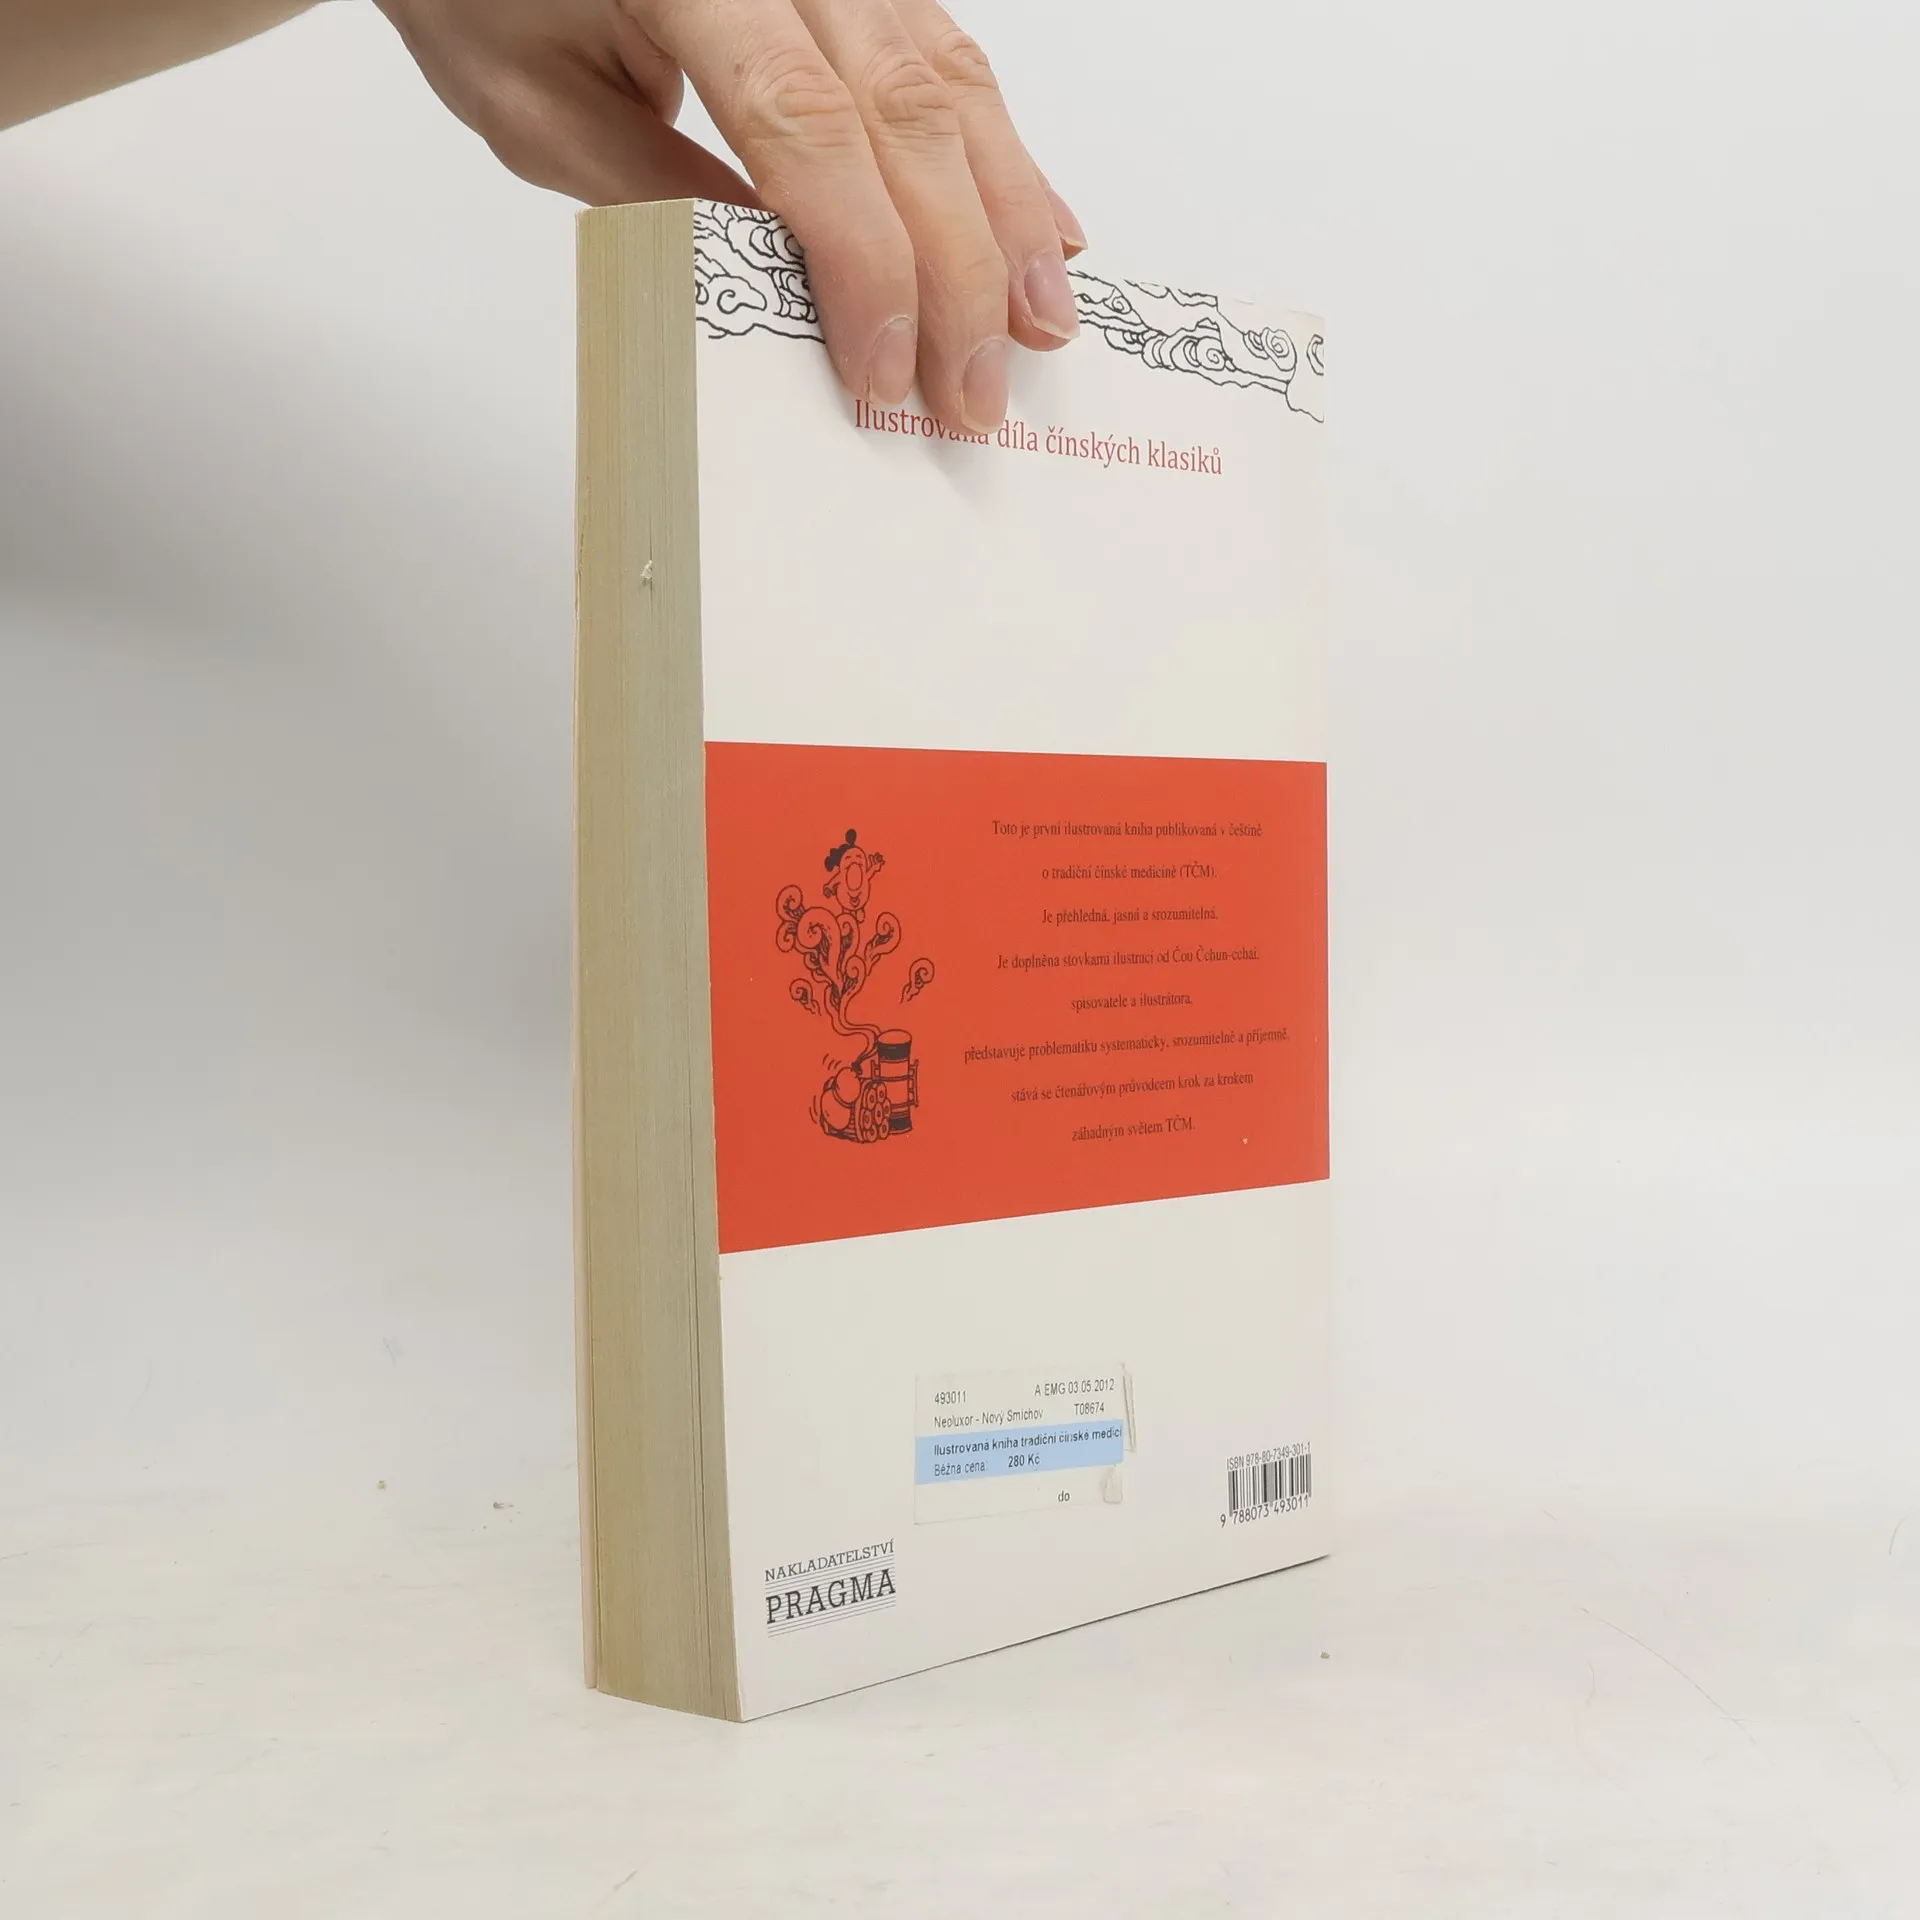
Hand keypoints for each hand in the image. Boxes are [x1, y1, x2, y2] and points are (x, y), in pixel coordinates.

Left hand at [374, 0, 1085, 432]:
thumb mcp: (540, 108)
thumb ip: (657, 193)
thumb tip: (782, 294)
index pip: (803, 127)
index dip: (862, 261)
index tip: (885, 370)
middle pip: (905, 115)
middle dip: (957, 270)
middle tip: (976, 389)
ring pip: (953, 84)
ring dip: (1006, 218)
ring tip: (1040, 324)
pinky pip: (954, 56)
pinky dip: (1003, 156)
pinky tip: (1042, 231)